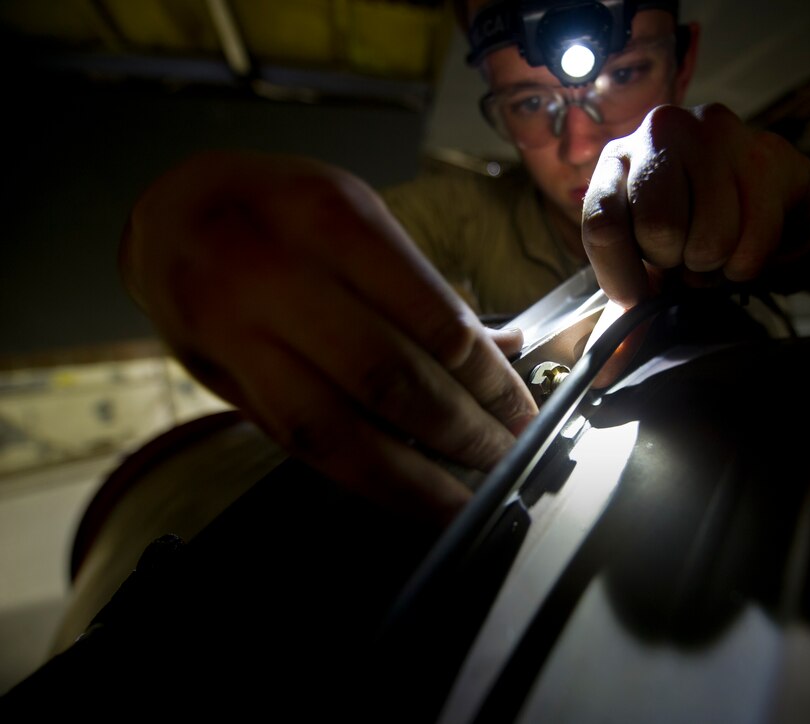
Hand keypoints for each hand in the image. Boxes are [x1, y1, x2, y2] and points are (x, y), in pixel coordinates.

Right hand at [122, 151, 537, 522]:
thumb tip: (498, 350)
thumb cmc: (277, 208)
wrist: (168, 218)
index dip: (485, 378)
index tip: (522, 409)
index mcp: (329, 219)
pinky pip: (302, 445)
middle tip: (508, 452)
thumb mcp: (355, 213)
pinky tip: (410, 495)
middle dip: (463, 429)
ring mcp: (241, 334)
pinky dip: (366, 480)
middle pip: (389, 377)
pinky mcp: (224, 382)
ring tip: (468, 495)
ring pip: (340, 427)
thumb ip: (420, 286)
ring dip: (416, 475)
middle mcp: (277, 275)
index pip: (430, 317)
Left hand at [581, 102, 809, 308]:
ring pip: (710, 238)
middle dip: (675, 260)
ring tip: (716, 243)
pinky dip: (748, 262)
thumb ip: (624, 314)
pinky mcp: (764, 152)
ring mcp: (713, 133)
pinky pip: (753, 242)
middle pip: (658, 228)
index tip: (637, 294)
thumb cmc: (697, 226)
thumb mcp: (650, 267)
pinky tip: (746, 237)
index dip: (620, 273)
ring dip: (715, 262)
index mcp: (617, 160)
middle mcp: (659, 130)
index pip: (601, 223)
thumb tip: (604, 370)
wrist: (773, 199)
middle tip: (685, 252)